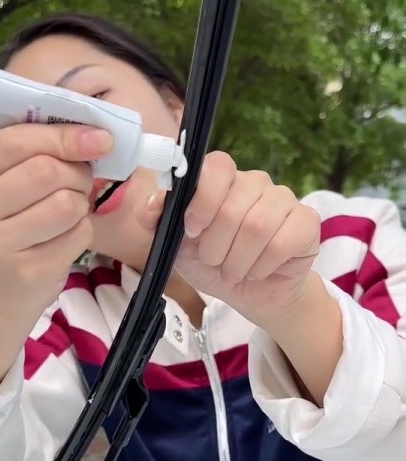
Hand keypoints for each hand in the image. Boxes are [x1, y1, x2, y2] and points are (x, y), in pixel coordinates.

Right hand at [0, 122, 112, 300]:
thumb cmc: (13, 219)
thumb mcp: (9, 178)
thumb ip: (38, 148)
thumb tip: (96, 137)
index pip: (15, 142)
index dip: (62, 136)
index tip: (98, 138)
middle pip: (46, 171)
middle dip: (76, 172)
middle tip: (78, 181)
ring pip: (66, 204)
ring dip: (80, 203)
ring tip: (69, 209)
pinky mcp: (27, 271)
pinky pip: (77, 235)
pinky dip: (83, 230)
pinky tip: (65, 236)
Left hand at [135, 152, 320, 326]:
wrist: (249, 294)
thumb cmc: (212, 263)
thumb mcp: (175, 246)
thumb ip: (157, 220)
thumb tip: (154, 203)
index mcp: (222, 180)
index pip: (217, 167)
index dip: (203, 201)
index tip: (192, 231)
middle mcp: (254, 182)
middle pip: (233, 207)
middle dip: (216, 246)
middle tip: (215, 260)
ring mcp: (283, 199)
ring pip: (258, 227)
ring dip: (238, 261)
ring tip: (234, 269)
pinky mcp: (306, 222)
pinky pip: (283, 242)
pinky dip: (263, 266)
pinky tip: (258, 270)